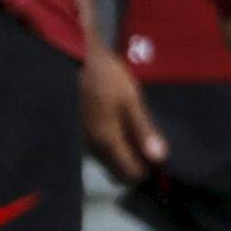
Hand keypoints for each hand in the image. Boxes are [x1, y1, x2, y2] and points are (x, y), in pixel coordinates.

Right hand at [82, 45, 166, 183]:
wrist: (71, 56)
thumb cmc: (104, 77)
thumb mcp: (130, 100)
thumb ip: (144, 130)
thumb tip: (159, 158)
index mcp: (107, 142)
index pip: (129, 174)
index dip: (146, 171)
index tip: (159, 159)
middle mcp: (92, 147)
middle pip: (116, 170)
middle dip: (134, 163)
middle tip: (150, 145)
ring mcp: (81, 139)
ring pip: (106, 159)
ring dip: (122, 153)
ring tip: (137, 134)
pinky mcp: (76, 129)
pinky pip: (97, 147)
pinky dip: (110, 143)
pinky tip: (119, 125)